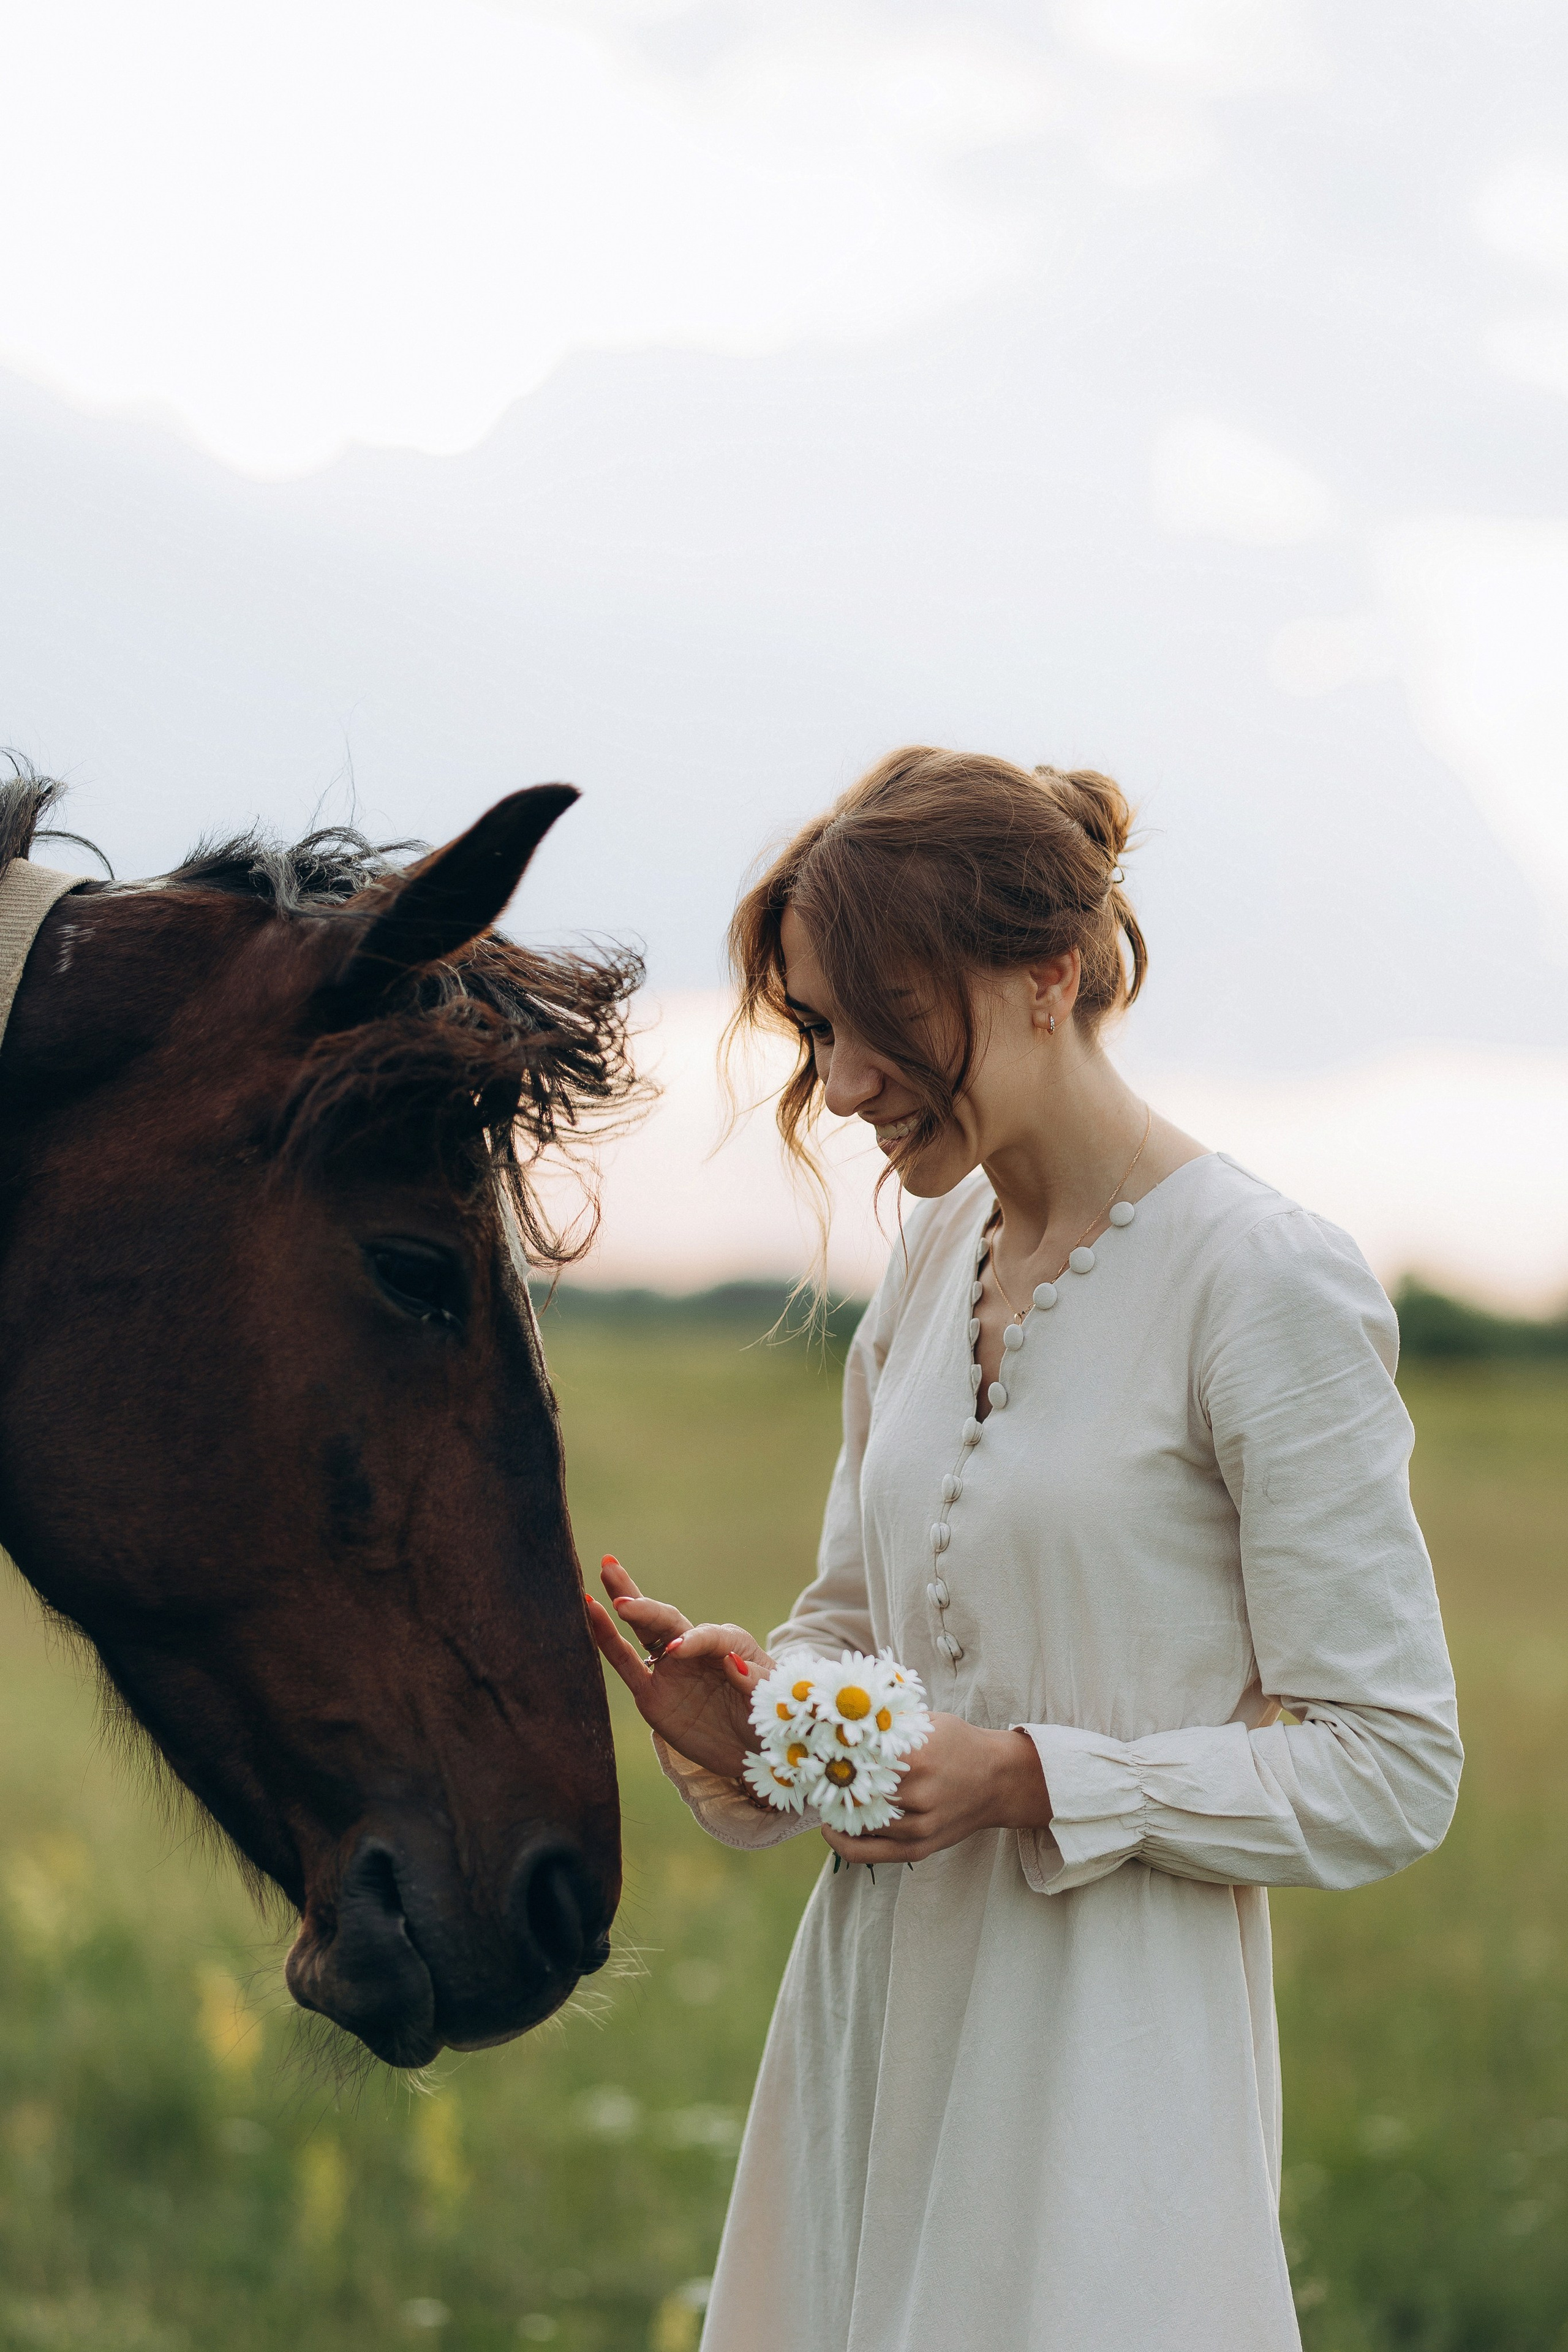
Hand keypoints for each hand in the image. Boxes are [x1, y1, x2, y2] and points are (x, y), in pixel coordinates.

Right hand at [586, 1555, 769, 1780]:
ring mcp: (672, 1669)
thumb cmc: (771, 1719)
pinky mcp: (653, 1694)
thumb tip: (731, 1663)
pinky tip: (592, 1614)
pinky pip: (627, 1665)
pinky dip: (608, 1641)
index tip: (678, 1651)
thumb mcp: (772, 1700)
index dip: (694, 1642)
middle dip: (645, 1604)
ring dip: (627, 1602)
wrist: (755, 1753)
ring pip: (644, 1631)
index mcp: (731, 1645)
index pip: (709, 1637)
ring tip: (606, 1570)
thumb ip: (754, 1681)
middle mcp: (697, 1649)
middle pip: (668, 1620)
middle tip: (616, 1582)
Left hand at [820, 1716, 1051, 1866]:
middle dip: (829, 1784)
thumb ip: (889, 1724)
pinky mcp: (919, 1848)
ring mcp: (919, 1826)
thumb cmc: (959, 1745)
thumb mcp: (928, 1722)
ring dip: (835, 1811)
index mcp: (918, 1756)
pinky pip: (870, 1853)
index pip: (859, 1759)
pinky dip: (845, 1842)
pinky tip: (832, 1828)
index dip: (832, 1756)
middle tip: (813, 1774)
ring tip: (822, 1796)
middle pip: (854, 1793)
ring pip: (858, 1824)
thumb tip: (843, 1718)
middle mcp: (918, 1794)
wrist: (999, 1781)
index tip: (816, 1750)